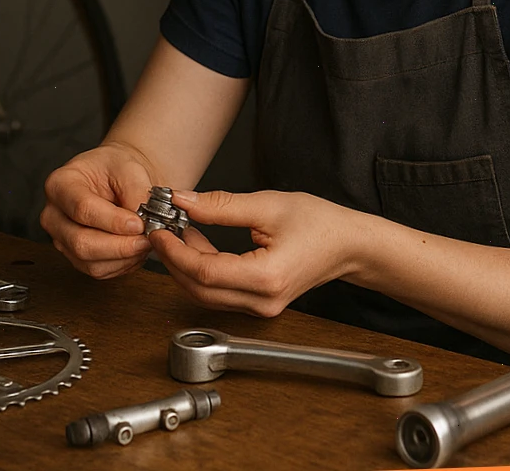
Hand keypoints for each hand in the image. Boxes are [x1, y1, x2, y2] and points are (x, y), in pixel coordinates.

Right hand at [40, 141, 156, 278]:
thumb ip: (136, 192)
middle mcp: (54, 214)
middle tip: (147, 238)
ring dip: (123, 258)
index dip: (113, 221)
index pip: (82, 209)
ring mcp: (61, 238)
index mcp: (60, 184)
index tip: (139, 223)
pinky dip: (122, 264)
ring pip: (90, 263)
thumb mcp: (129, 168)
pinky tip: (135, 249)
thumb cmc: (116, 168)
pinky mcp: (74, 255)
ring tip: (144, 242)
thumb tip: (143, 221)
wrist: (116, 177)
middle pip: (81, 242)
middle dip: (120, 246)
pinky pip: (98, 270)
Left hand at [149, 189, 361, 317]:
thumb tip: (184, 201)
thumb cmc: (320, 224)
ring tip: (180, 233)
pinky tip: (199, 246)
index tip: (160, 230)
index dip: (175, 252)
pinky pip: (220, 293)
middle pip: (199, 289)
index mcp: (266, 277)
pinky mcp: (259, 305)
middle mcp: (262, 301)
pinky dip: (202, 272)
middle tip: (162, 229)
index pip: (205, 271)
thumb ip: (221, 206)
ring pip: (206, 294)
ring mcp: (261, 308)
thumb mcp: (268, 205)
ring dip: (186, 265)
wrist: (349, 245)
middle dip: (174, 259)